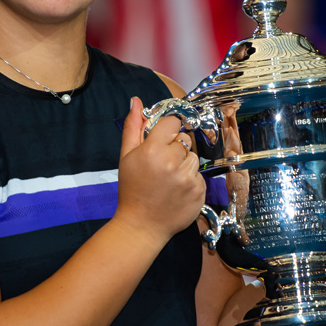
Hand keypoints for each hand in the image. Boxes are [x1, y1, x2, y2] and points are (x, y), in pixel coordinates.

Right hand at [116, 97, 205, 245]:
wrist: (141, 225)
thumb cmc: (132, 189)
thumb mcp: (126, 156)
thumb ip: (133, 126)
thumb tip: (136, 101)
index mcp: (153, 150)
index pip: (174, 122)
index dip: (168, 130)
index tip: (162, 140)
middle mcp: (173, 162)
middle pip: (185, 139)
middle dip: (175, 148)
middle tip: (162, 164)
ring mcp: (188, 178)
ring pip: (194, 157)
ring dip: (184, 164)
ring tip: (169, 178)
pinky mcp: (199, 191)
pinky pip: (199, 175)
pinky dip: (190, 180)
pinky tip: (176, 190)